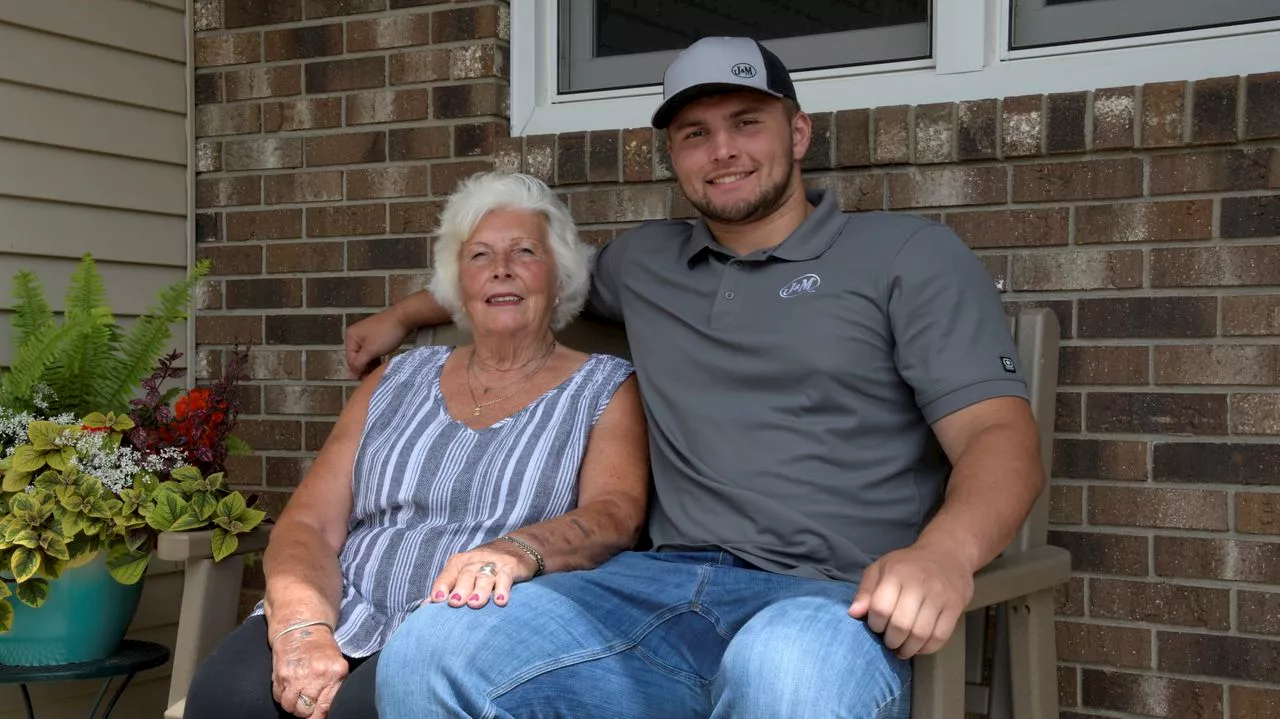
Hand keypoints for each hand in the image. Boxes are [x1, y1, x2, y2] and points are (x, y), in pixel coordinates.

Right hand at [271, 626, 347, 717]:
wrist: (302, 627)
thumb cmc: (322, 648)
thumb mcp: (336, 664)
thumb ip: (333, 688)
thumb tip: (324, 712)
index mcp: (334, 673)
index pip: (324, 708)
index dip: (318, 716)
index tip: (316, 716)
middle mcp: (316, 675)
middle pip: (305, 710)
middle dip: (305, 711)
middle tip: (306, 704)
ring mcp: (296, 676)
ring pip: (289, 706)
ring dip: (292, 705)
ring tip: (296, 697)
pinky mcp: (280, 674)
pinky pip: (278, 697)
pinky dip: (282, 696)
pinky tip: (288, 688)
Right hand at [344, 310, 411, 378]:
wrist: (404, 318)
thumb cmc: (386, 333)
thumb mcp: (370, 350)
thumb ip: (359, 363)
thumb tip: (349, 375)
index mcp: (351, 336)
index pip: (351, 360)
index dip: (359, 371)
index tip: (369, 380)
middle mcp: (356, 335)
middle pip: (357, 357)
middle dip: (365, 367)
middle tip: (374, 377)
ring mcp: (366, 335)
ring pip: (366, 355)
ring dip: (371, 364)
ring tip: (379, 372)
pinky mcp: (376, 336)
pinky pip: (373, 350)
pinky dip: (376, 357)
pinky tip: (382, 364)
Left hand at [426, 542, 537, 608]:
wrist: (515, 547)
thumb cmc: (482, 566)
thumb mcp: (464, 572)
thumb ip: (447, 587)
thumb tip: (425, 606)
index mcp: (459, 562)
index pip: (448, 574)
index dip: (441, 586)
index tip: (436, 600)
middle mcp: (475, 561)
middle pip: (466, 574)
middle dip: (460, 589)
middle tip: (455, 603)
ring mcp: (494, 563)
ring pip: (484, 576)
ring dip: (480, 590)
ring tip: (475, 604)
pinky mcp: (511, 567)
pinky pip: (505, 577)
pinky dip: (503, 589)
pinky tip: (500, 601)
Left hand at [848, 543, 973, 659]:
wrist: (948, 553)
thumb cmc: (908, 564)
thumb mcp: (881, 568)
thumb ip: (865, 590)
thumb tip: (853, 613)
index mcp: (896, 573)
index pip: (880, 608)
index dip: (875, 624)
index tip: (877, 627)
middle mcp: (919, 583)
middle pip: (901, 624)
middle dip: (891, 640)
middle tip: (890, 642)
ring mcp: (939, 596)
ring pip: (921, 634)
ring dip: (908, 648)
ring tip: (902, 649)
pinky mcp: (955, 607)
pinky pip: (940, 636)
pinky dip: (927, 648)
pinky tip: (919, 646)